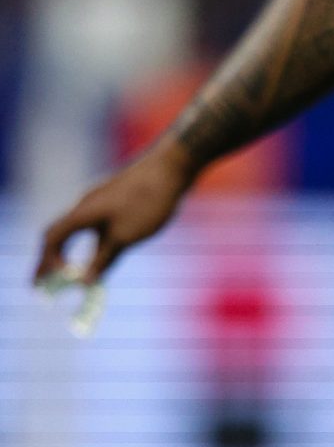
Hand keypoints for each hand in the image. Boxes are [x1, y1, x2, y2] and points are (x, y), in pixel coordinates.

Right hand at [32, 142, 193, 287]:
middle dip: (53, 259)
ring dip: (76, 250)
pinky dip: (94, 240)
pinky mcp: (118, 196)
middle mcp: (85, 204)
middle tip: (46, 282)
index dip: (46, 262)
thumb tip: (85, 282)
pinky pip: (97, 222)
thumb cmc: (148, 201)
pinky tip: (108, 250)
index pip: (52, 239)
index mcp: (81, 213)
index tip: (47, 283)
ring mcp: (101, 198)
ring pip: (81, 228)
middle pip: (61, 234)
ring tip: (78, 273)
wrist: (174, 163)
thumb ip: (104, 260)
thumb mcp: (126, 237)